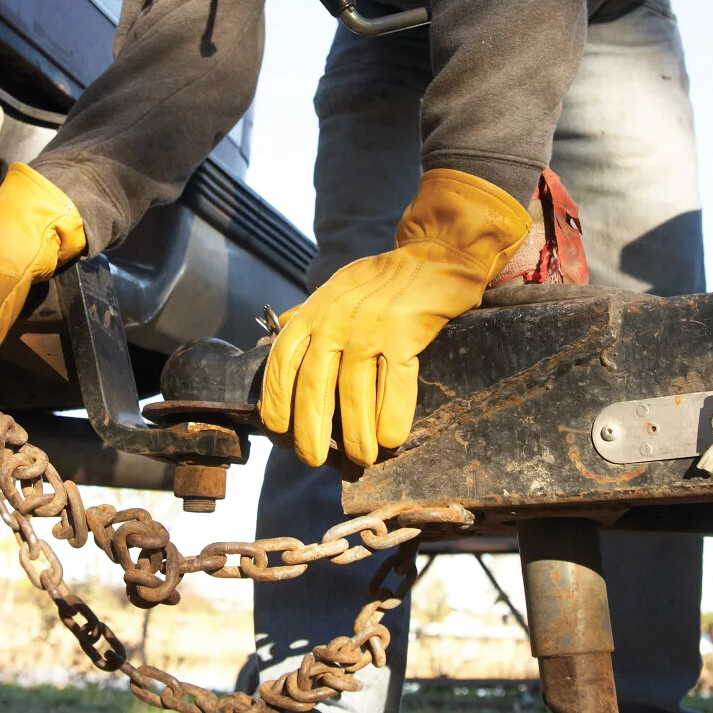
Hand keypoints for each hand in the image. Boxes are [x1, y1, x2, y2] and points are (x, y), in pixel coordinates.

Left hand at [260, 169, 530, 466]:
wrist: (436, 253)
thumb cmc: (384, 280)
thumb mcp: (335, 290)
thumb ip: (308, 317)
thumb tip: (276, 344)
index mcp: (315, 310)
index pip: (282, 361)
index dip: (277, 400)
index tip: (278, 432)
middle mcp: (336, 318)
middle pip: (314, 384)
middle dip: (310, 429)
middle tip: (312, 459)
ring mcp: (370, 324)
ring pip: (354, 390)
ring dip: (355, 433)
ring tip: (359, 459)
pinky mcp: (405, 331)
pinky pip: (396, 382)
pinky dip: (392, 415)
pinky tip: (390, 440)